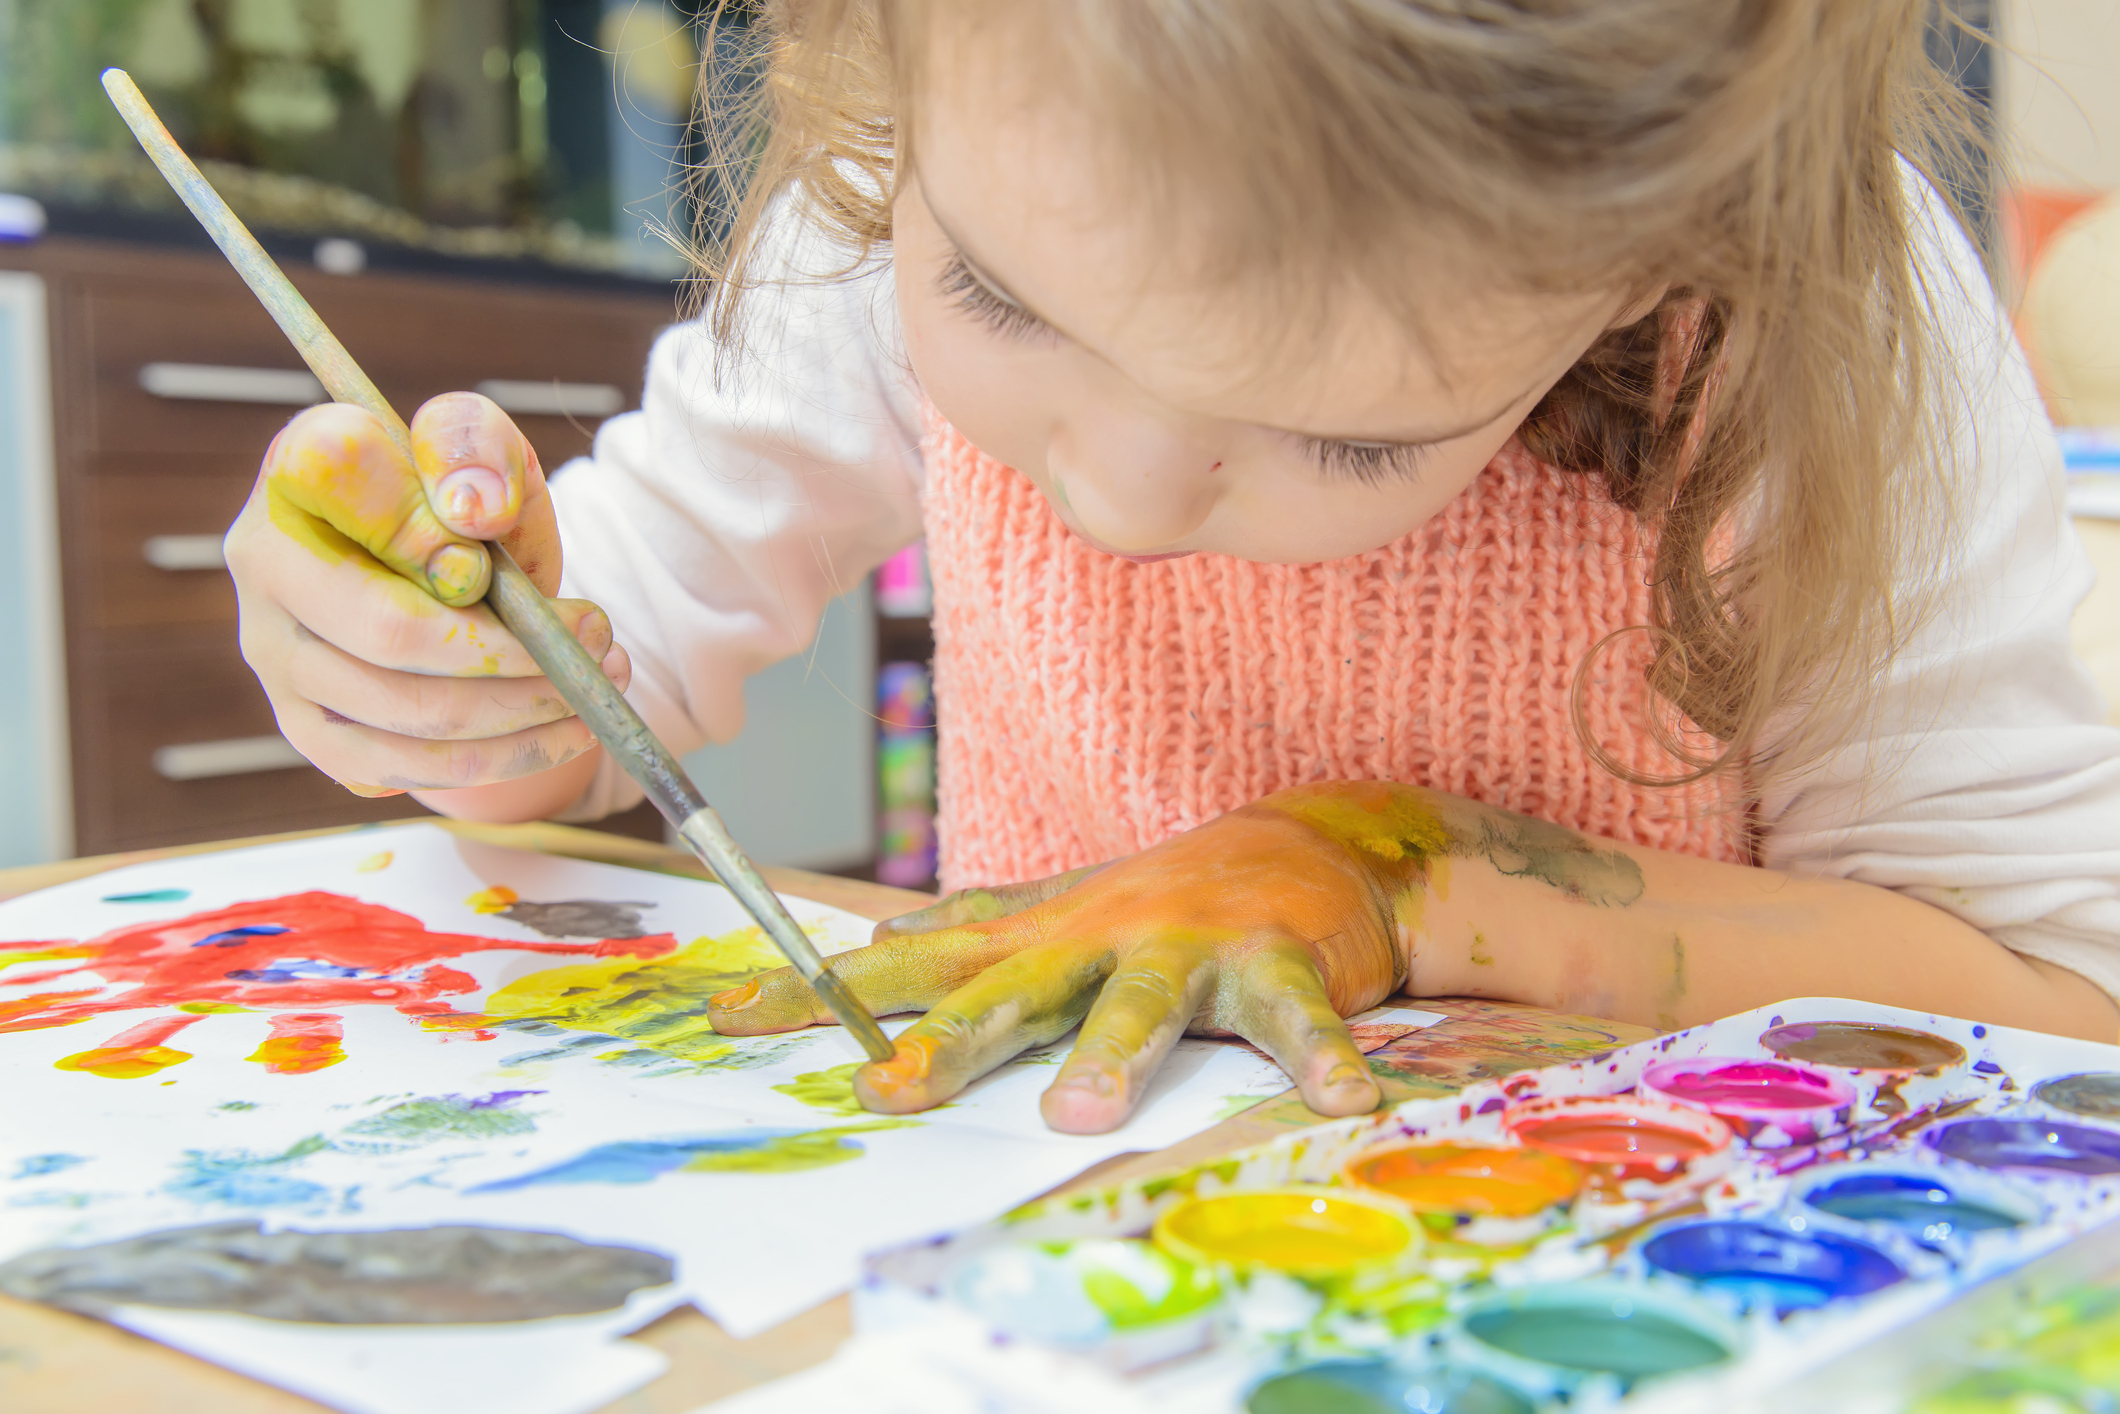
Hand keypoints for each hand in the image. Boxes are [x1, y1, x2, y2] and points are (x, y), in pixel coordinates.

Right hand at [223, 393, 627, 796]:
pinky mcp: (308, 729)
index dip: (437, 530)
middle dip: (516, 650)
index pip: (348, 488)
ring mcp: (276, 658)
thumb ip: (476, 447)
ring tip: (596, 684)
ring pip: (411, 715)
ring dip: (527, 709)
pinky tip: (564, 729)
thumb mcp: (485, 448)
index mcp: (298, 469)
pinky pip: (408, 769)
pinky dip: (504, 758)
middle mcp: (264, 566)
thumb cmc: (460, 499)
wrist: (444, 567)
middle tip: (597, 641)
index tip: (505, 555)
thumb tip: (472, 514)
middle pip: (391, 635)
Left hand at [709, 785, 1444, 1133]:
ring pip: (1144, 1001)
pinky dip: (1318, 1055)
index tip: (731, 1019)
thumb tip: (874, 938)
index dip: (822, 991)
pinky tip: (1339, 1097)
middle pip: (1012, 992)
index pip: (912, 962)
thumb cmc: (1163, 896)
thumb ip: (975, 927)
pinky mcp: (1278, 960)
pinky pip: (1295, 1015)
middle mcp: (1100, 936)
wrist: (1304, 844)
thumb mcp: (1059, 910)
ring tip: (1080, 1112)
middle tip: (887, 1090)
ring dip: (1113, 1054)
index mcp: (1039, 936)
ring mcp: (1188, 944)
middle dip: (949, 1042)